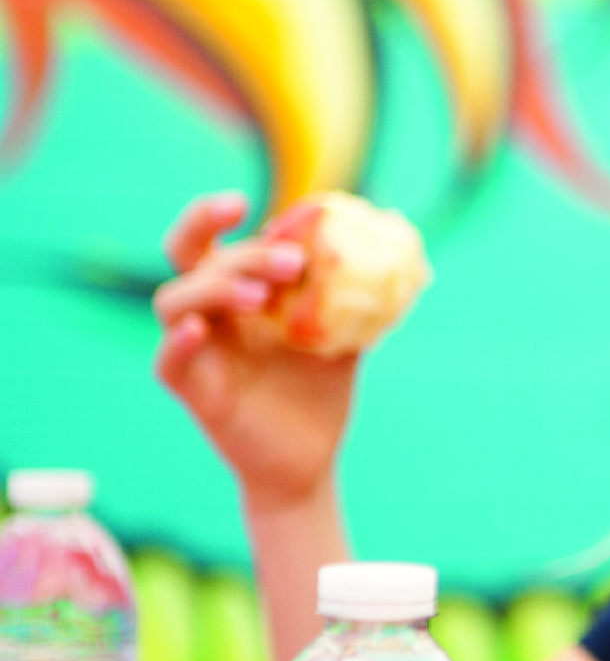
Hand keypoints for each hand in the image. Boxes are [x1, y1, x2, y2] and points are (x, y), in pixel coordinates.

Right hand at [152, 191, 354, 504]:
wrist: (313, 457)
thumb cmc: (320, 390)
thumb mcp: (344, 335)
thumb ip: (354, 291)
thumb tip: (390, 235)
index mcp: (238, 292)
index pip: (213, 241)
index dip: (215, 216)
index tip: (245, 203)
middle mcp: (211, 314)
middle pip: (195, 261)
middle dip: (242, 253)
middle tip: (292, 259)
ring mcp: (199, 350)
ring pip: (174, 302)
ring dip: (215, 289)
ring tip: (261, 298)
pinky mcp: (194, 391)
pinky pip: (169, 362)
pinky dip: (179, 342)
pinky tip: (200, 330)